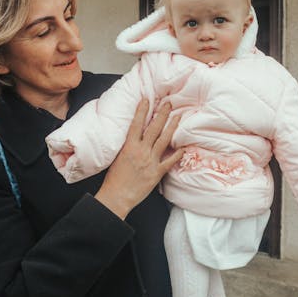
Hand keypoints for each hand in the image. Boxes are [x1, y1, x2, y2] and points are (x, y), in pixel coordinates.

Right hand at [94, 99, 182, 219]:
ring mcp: (150, 162)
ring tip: (178, 117)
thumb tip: (133, 137)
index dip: (142, 111)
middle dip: (162, 114)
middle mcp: (141, 151)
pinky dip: (177, 154)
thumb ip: (127, 146)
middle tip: (169, 103)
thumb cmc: (114, 179)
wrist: (117, 196)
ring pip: (164, 140)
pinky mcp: (156, 173)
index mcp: (129, 147)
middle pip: (154, 128)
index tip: (147, 100)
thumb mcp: (117, 157)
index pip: (136, 124)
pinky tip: (183, 147)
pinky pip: (170, 161)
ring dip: (172, 127)